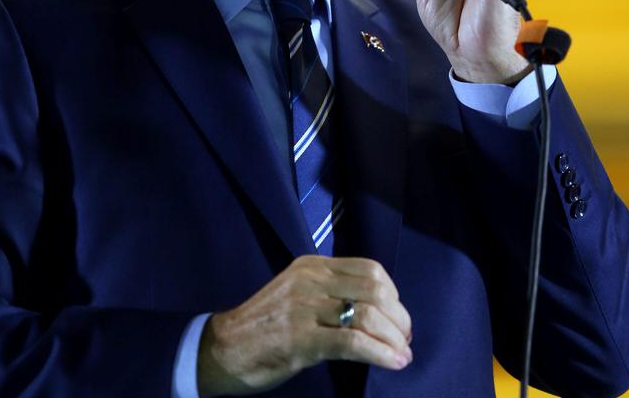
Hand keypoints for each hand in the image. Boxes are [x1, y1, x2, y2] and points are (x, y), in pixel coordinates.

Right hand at [197, 256, 411, 394]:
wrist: (224, 349)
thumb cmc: (265, 325)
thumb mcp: (298, 294)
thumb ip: (330, 293)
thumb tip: (376, 309)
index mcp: (312, 265)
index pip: (369, 268)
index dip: (393, 293)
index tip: (399, 317)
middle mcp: (311, 280)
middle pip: (375, 290)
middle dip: (399, 317)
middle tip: (404, 339)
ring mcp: (305, 308)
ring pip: (368, 314)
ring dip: (394, 338)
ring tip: (402, 355)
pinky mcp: (301, 339)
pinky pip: (352, 342)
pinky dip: (380, 353)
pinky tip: (392, 362)